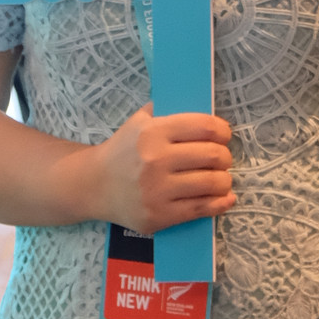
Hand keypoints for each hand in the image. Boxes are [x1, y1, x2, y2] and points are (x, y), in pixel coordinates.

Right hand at [85, 103, 233, 234]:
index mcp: (152, 133)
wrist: (93, 185)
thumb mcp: (138, 121)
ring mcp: (157, 190)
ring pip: (212, 183)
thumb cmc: (122, 151)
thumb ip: (166, 109)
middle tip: (221, 159)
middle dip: (224, 157)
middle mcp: (155, 160)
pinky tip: (224, 198)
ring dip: (224, 180)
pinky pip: (201, 208)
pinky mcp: (159, 215)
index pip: (204, 127)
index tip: (224, 136)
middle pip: (213, 155)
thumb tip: (202, 103)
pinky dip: (220, 203)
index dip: (222, 131)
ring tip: (220, 178)